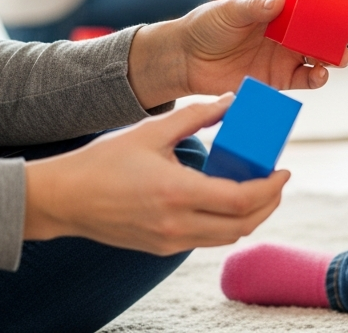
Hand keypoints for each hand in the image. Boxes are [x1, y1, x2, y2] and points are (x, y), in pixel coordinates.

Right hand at [23, 96, 286, 254]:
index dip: (271, 187)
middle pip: (243, 224)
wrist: (63, 199)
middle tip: (277, 180)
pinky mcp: (162, 248)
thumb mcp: (151, 130)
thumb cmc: (103, 161)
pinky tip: (228, 200)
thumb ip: (195, 115)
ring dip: (251, 216)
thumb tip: (231, 99)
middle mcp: (177, 223)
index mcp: (177, 192)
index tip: (284, 170)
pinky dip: (227, 223)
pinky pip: (207, 240)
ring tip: (259, 189)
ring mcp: (169, 240)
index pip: (241, 199)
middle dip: (269, 203)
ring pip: (227, 237)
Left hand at [127, 0, 347, 107]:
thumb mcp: (229, 10)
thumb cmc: (207, 26)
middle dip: (345, 29)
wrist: (187, 60)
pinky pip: (308, 78)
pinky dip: (319, 77)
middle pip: (326, 27)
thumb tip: (281, 1)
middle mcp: (290, 29)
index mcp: (281, 5)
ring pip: (323, 53)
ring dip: (338, 54)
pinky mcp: (281, 78)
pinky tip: (321, 74)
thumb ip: (255, 6)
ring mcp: (288, 54)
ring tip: (343, 57)